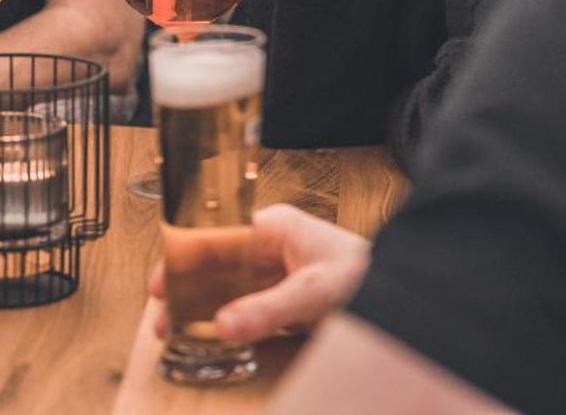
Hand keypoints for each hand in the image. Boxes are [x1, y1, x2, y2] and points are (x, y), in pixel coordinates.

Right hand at [148, 204, 371, 343]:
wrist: (403, 296)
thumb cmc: (366, 276)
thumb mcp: (313, 293)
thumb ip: (268, 310)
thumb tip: (222, 325)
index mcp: (274, 227)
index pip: (217, 236)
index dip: (185, 259)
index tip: (161, 285)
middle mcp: (271, 246)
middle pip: (218, 265)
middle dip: (188, 291)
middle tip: (163, 320)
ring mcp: (278, 273)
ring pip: (229, 288)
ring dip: (204, 309)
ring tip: (176, 332)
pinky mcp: (286, 299)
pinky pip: (247, 309)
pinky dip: (227, 322)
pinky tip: (210, 338)